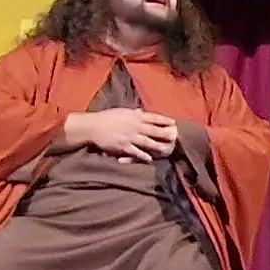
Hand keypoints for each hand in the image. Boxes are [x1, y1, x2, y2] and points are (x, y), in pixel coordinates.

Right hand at [62, 107, 180, 158]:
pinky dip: (143, 155)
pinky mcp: (123, 146)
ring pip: (147, 142)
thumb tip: (141, 111)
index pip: (153, 117)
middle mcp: (134, 126)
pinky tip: (150, 159)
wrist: (93, 126)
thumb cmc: (106, 118)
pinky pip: (135, 152)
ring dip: (158, 145)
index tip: (173, 122)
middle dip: (165, 133)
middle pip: (153, 130)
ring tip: (167, 149)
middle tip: (176, 136)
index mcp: (134, 116)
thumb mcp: (121, 112)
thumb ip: (133, 113)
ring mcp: (129, 136)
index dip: (164, 120)